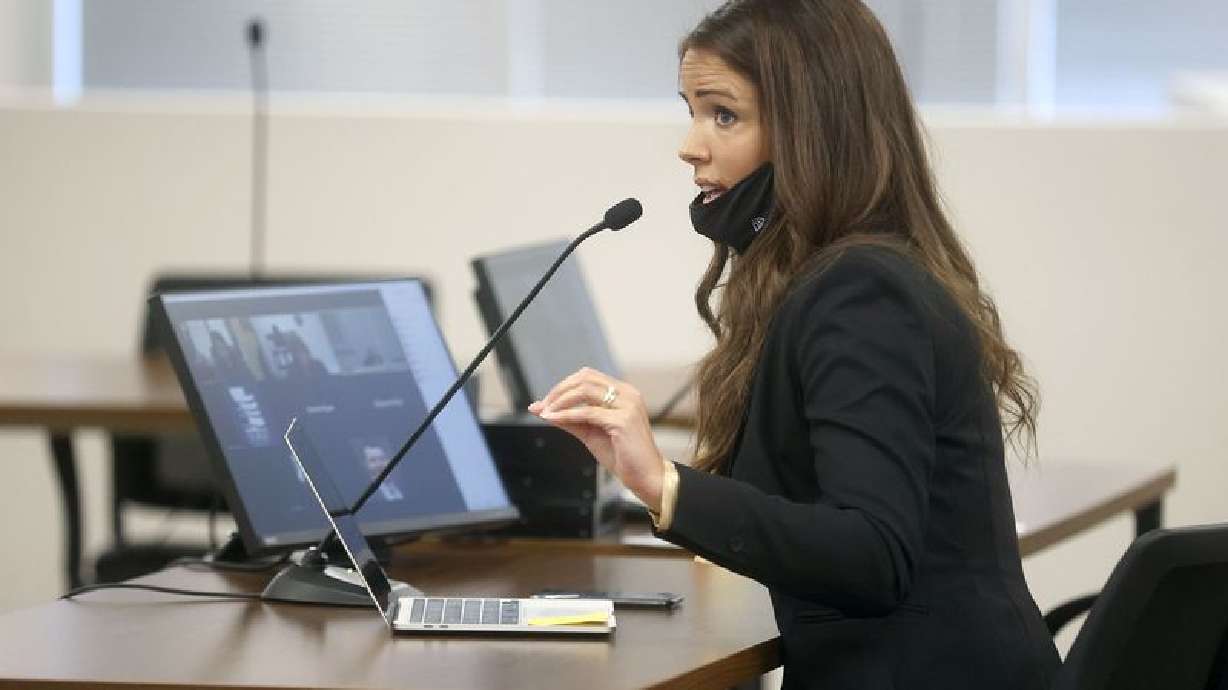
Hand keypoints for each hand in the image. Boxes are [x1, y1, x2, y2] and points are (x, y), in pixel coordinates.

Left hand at [527, 367, 664, 511]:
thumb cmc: (622, 455)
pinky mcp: (623, 421)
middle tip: (542, 406)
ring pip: (585, 390)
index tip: (546, 402)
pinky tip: (553, 420)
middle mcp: (628, 394)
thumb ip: (569, 419)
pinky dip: (567, 415)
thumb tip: (540, 409)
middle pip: (585, 378)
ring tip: (546, 413)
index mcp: (623, 393)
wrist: (645, 477)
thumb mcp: (590, 433)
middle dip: (559, 390)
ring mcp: (627, 405)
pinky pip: (588, 412)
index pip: (588, 376)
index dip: (564, 386)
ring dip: (560, 400)